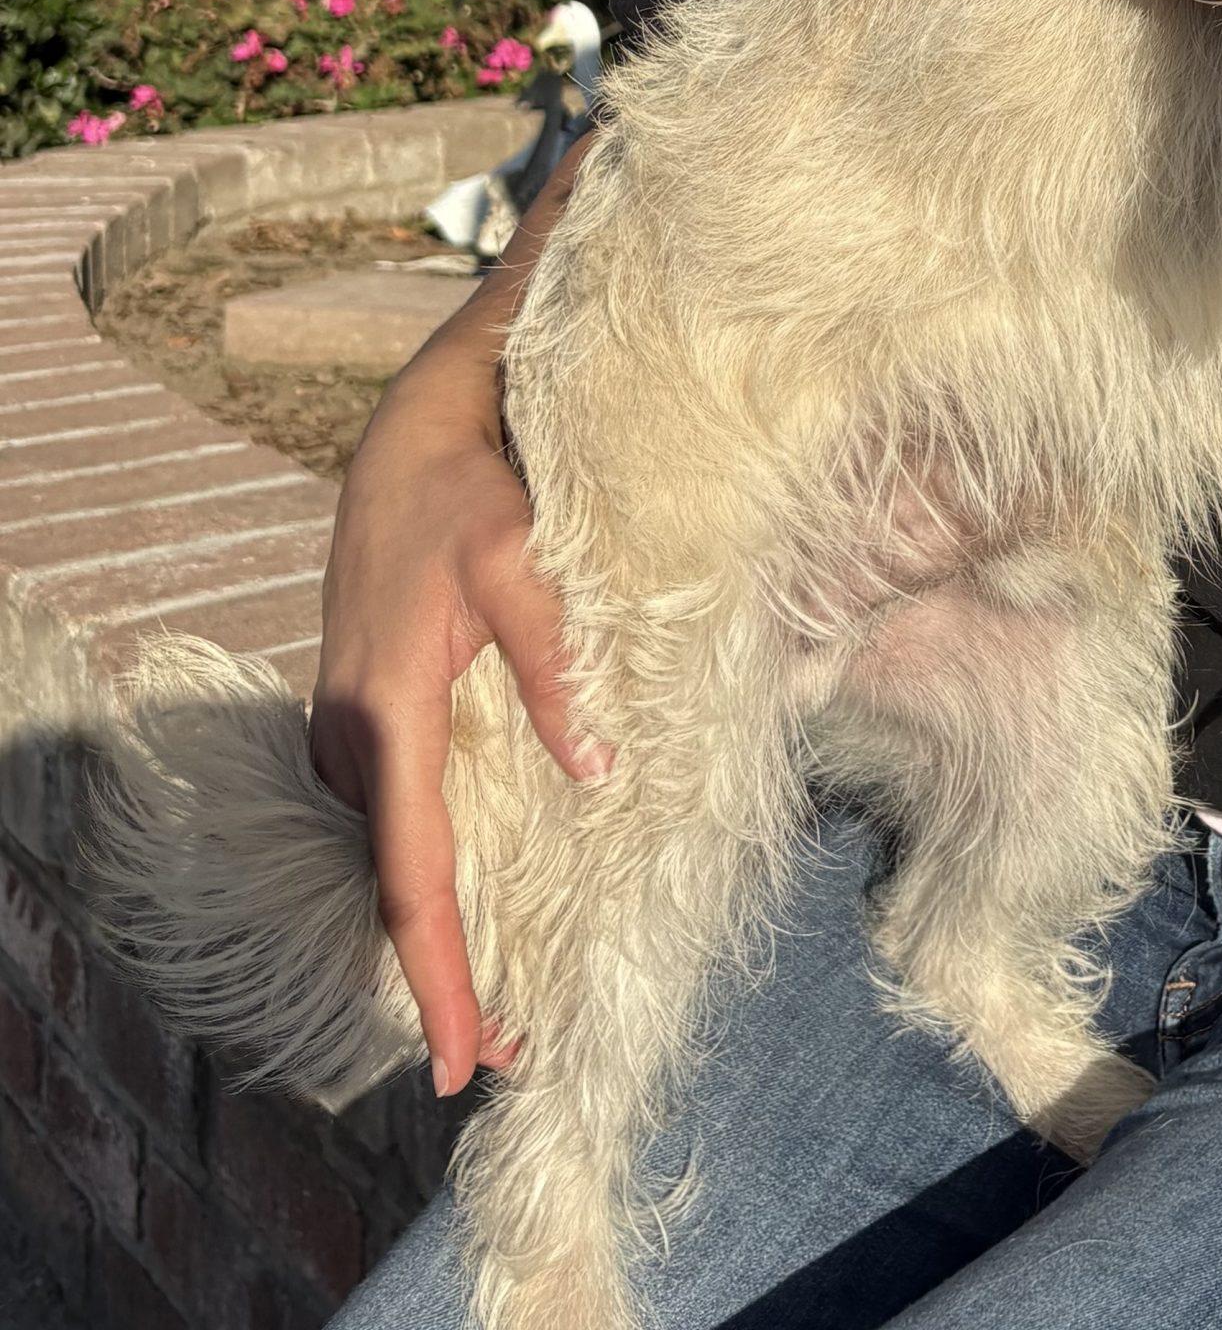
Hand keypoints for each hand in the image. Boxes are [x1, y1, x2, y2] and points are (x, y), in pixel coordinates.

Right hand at [308, 142, 602, 1096]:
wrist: (412, 435)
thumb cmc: (473, 496)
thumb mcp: (522, 565)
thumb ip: (555, 665)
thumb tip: (597, 768)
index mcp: (387, 718)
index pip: (413, 878)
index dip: (441, 975)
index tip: (465, 1059)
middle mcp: (353, 740)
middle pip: (397, 887)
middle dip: (444, 977)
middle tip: (505, 1055)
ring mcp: (350, 732)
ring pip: (395, 856)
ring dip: (439, 929)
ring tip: (502, 1002)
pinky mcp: (367, 717)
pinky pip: (399, 818)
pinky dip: (432, 873)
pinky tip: (477, 903)